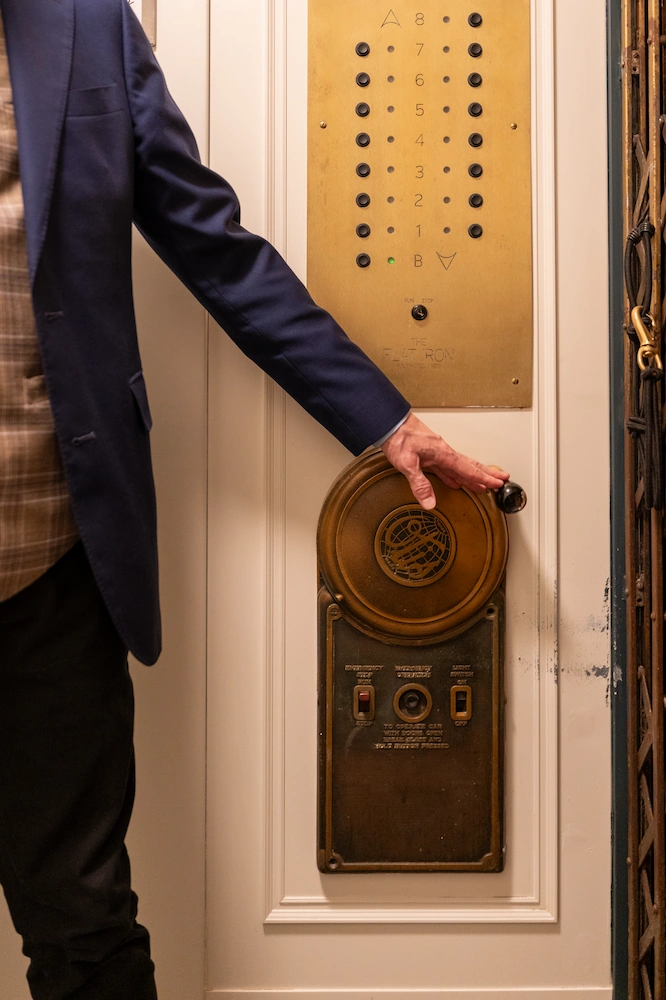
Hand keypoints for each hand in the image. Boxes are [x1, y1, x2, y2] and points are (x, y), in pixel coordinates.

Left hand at [381, 412, 509, 509]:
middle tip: (502, 480)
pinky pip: (449, 466)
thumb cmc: (398, 439)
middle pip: (470, 465)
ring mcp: (438, 452)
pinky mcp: (430, 453)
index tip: (496, 484)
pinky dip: (457, 474)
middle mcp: (444, 452)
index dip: (483, 478)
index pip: (468, 469)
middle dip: (487, 473)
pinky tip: (456, 481)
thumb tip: (430, 503)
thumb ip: (420, 484)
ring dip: (474, 474)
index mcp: (443, 454)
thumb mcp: (407, 464)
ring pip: (461, 465)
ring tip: (484, 483)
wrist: (390, 423)